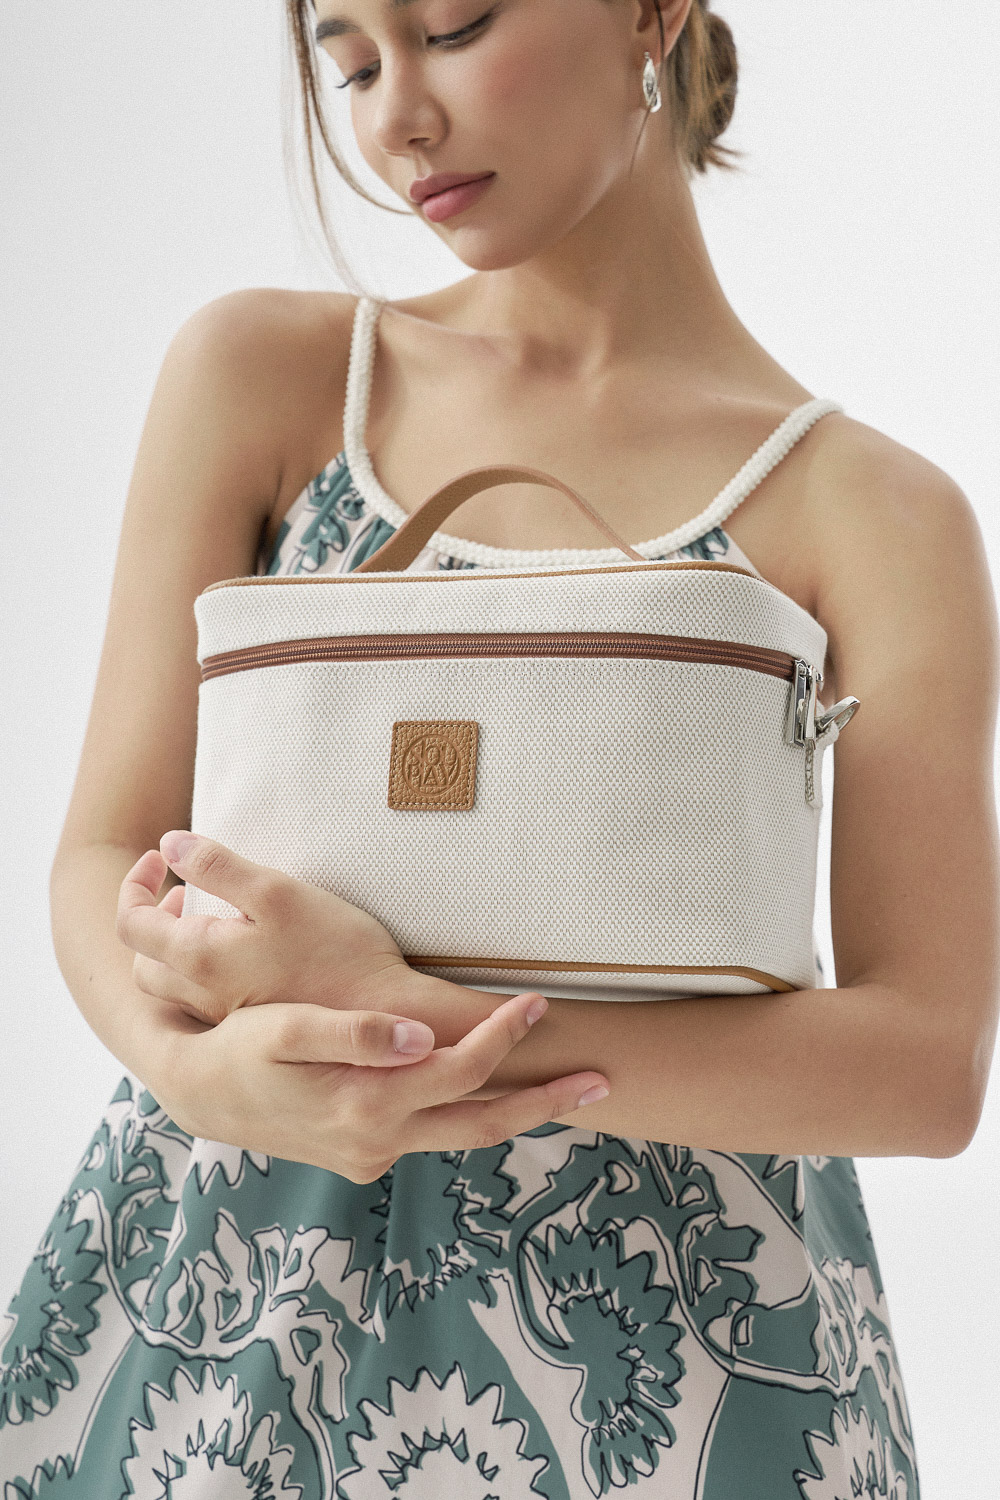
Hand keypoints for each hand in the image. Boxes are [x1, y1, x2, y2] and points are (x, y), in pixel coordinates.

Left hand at [117, 830, 421, 1028]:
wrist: (382, 1017)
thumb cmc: (336, 951)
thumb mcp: (277, 892)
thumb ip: (217, 866)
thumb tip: (170, 844)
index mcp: (199, 957)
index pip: (131, 924)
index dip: (133, 885)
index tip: (158, 858)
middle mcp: (202, 996)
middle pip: (144, 960)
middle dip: (152, 919)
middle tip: (186, 892)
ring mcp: (226, 1019)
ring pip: (172, 987)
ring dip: (177, 949)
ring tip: (214, 920)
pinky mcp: (253, 1029)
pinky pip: (204, 1002)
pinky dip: (203, 973)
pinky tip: (244, 953)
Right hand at [153, 989, 610, 1182]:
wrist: (198, 1093)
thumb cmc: (242, 1048)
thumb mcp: (287, 1030)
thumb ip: (356, 1034)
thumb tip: (423, 1038)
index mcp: (366, 1105)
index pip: (460, 1071)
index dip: (503, 1037)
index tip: (538, 1002)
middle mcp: (379, 1142)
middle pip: (483, 1125)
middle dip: (545, 1102)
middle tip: (603, 1079)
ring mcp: (374, 1155)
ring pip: (463, 1137)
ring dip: (516, 1113)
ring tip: (567, 1090)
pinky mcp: (366, 1155)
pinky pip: (435, 1134)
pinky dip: (472, 1115)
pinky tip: (496, 1093)